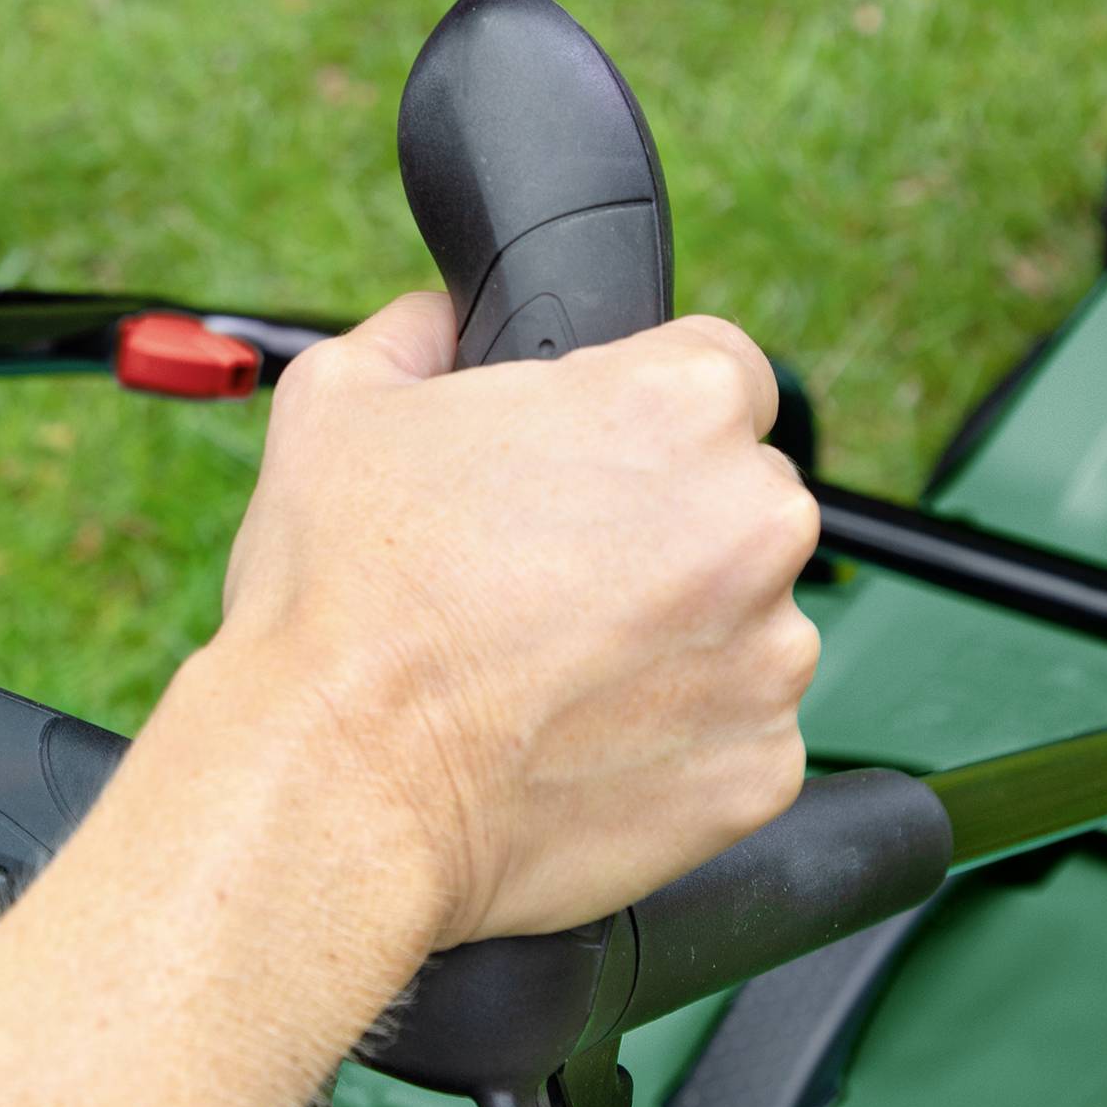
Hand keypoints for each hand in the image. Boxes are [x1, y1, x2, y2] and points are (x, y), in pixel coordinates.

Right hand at [208, 291, 819, 945]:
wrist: (336, 785)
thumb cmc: (340, 596)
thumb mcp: (340, 402)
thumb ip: (419, 332)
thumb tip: (441, 322)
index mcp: (676, 405)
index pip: (723, 370)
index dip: (648, 411)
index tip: (596, 462)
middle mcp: (755, 521)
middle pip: (743, 497)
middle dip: (667, 525)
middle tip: (550, 571)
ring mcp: (770, 655)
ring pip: (747, 620)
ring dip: (677, 634)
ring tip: (551, 665)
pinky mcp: (762, 769)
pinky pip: (737, 733)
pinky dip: (677, 738)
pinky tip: (575, 736)